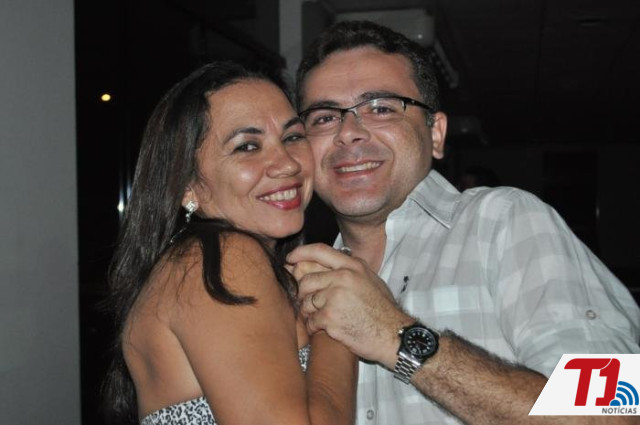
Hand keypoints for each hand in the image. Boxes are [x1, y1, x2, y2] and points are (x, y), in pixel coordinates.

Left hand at [287, 243, 412, 367]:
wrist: (394, 335)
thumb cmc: (383, 309)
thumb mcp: (370, 280)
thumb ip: (348, 269)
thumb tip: (323, 264)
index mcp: (352, 266)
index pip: (319, 251)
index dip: (300, 253)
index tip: (290, 259)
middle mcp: (343, 278)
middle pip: (306, 279)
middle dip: (304, 293)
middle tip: (310, 302)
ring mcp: (335, 297)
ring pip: (306, 301)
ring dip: (309, 312)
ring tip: (321, 318)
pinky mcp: (330, 318)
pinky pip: (310, 321)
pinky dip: (314, 327)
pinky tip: (324, 329)